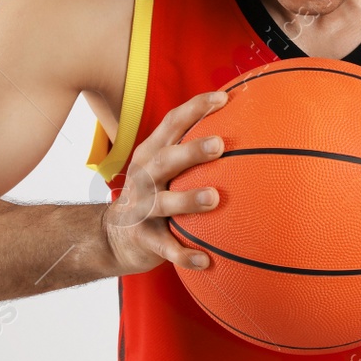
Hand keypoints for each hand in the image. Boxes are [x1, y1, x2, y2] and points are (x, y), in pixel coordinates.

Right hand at [101, 90, 226, 274]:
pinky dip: (184, 254)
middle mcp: (144, 177)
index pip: (171, 124)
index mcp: (152, 154)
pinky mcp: (143, 238)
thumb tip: (248, 129)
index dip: (195, 109)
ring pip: (163, 203)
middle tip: (220, 145)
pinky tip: (206, 261)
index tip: (223, 99)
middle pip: (165, 159)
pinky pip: (165, 247)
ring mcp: (141, 208)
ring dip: (188, 199)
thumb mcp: (166, 167)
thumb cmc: (155, 193)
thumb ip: (194, 149)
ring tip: (214, 198)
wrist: (113, 236)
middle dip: (191, 150)